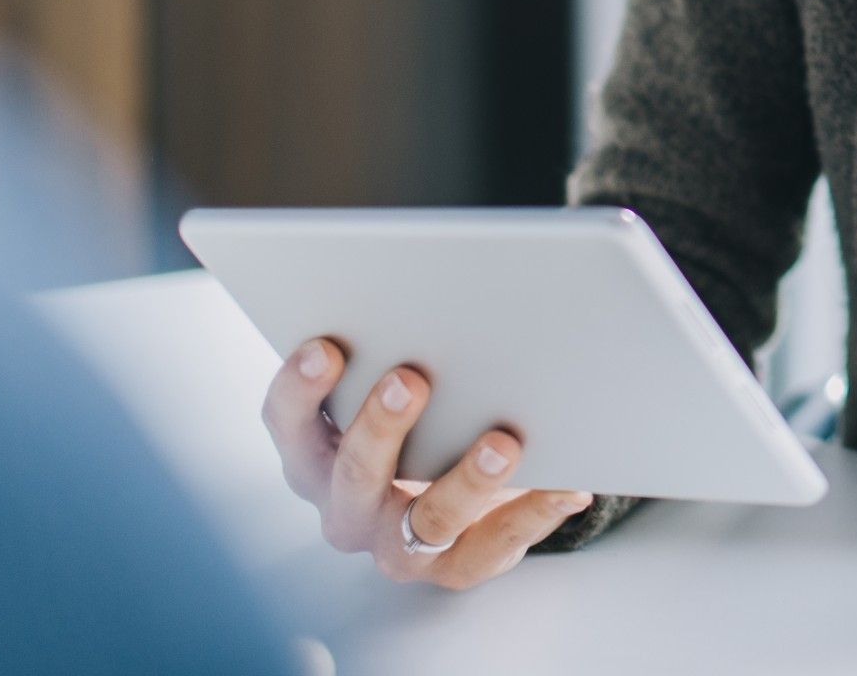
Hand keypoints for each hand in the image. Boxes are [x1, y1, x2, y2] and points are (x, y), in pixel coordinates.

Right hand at [260, 337, 593, 588]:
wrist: (455, 498)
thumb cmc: (419, 419)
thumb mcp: (388, 391)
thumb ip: (390, 349)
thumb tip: (432, 291)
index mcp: (315, 454)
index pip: (288, 422)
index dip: (299, 387)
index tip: (325, 346)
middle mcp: (348, 507)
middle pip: (353, 473)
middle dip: (379, 425)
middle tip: (410, 378)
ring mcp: (400, 545)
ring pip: (428, 519)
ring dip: (467, 479)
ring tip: (503, 441)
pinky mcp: (457, 566)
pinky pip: (497, 544)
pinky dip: (536, 511)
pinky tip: (568, 482)